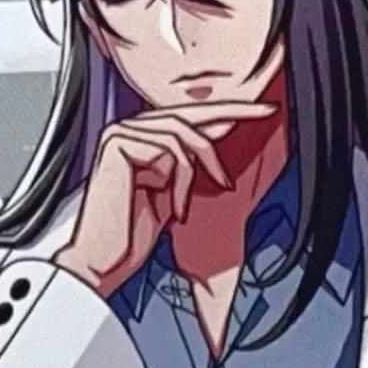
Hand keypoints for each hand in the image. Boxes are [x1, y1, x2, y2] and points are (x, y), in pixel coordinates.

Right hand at [53, 102, 276, 297]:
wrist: (103, 259)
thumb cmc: (133, 233)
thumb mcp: (174, 189)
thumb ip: (191, 159)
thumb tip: (223, 128)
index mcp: (138, 135)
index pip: (187, 114)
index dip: (227, 109)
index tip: (262, 108)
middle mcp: (126, 128)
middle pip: (188, 112)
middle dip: (232, 113)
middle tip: (265, 112)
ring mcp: (119, 132)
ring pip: (182, 133)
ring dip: (195, 172)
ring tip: (186, 207)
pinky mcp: (117, 142)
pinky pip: (169, 150)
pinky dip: (179, 183)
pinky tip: (173, 209)